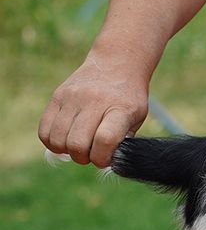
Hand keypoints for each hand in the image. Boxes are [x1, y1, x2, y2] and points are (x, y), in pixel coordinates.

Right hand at [38, 51, 149, 166]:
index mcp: (120, 109)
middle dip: (83, 158)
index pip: (105, 140)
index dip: (103, 158)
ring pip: (58, 139)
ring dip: (67, 151)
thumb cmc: (129, 99)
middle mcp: (94, 101)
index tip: (105, 159)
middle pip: (77, 143)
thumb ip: (123, 142)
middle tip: (91, 154)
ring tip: (79, 146)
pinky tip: (64, 140)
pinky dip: (52, 142)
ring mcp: (73, 98)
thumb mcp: (137, 119)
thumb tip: (104, 165)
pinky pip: (44, 129)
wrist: (116, 64)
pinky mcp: (57, 96)